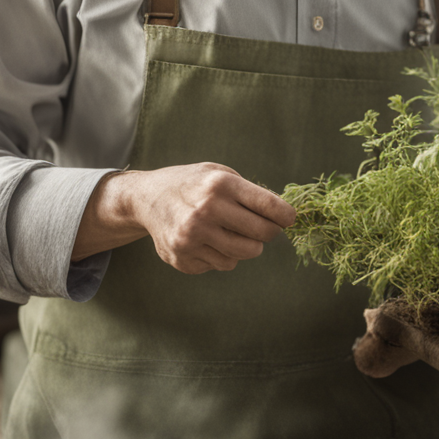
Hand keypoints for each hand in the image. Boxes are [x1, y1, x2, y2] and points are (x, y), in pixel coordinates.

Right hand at [72, 163, 296, 273]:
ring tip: (233, 231)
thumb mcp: (218, 173)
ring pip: (244, 254)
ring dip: (247, 246)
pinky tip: (209, 239)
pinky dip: (223, 254)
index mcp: (219, 184)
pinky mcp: (184, 257)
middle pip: (262, 234)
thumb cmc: (192, 183)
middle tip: (265, 228)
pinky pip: (223, 264)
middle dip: (270, 232)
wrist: (148, 198)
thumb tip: (282, 216)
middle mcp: (206, 210)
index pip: (267, 205)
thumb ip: (248, 193)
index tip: (290, 218)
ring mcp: (193, 237)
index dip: (285, 215)